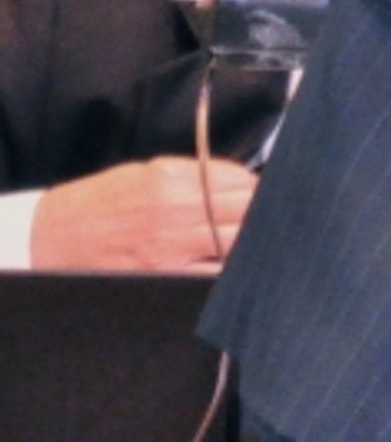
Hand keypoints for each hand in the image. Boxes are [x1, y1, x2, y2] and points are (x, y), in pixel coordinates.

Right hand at [29, 156, 257, 272]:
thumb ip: (195, 174)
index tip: (277, 192)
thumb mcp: (147, 171)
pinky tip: (239, 265)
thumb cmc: (103, 200)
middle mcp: (175, 214)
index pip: (239, 182)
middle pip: (244, 212)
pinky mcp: (162, 277)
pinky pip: (210, 276)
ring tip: (267, 240)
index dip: (262, 188)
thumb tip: (240, 179)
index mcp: (173, 180)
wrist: (52, 236)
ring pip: (234, 245)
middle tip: (280, 216)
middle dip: (265, 213)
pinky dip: (230, 269)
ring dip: (253, 241)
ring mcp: (170, 250)